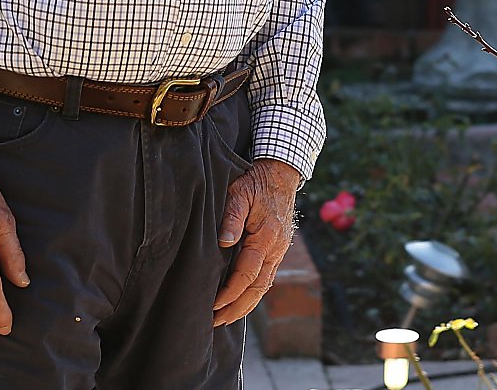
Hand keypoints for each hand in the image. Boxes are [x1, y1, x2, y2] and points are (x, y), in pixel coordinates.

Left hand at [212, 158, 301, 326]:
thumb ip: (232, 216)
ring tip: (226, 317)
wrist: (282, 174)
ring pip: (264, 286)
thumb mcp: (240, 192)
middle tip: (216, 322)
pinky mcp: (278, 250)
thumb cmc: (257, 181)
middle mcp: (276, 249)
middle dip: (238, 307)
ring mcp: (279, 251)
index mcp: (266, 237)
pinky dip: (254, 292)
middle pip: (258, 288)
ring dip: (246, 304)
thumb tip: (224, 241)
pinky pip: (267, 277)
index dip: (230, 293)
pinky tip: (242, 299)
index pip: (247, 274)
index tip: (214, 306)